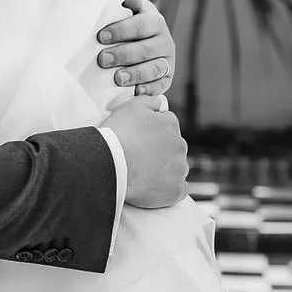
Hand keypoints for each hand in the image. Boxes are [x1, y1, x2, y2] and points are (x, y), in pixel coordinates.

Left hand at [96, 0, 173, 96]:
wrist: (146, 44)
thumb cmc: (131, 28)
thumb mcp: (132, 13)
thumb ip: (130, 6)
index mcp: (155, 22)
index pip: (140, 25)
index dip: (121, 30)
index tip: (101, 36)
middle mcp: (165, 41)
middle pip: (146, 49)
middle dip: (123, 54)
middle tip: (103, 59)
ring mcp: (167, 61)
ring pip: (154, 69)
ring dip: (136, 74)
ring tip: (118, 78)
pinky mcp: (167, 79)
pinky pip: (161, 86)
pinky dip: (150, 89)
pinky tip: (136, 92)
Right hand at [104, 94, 187, 208]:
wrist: (111, 164)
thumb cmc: (119, 135)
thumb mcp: (132, 106)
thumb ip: (150, 100)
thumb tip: (160, 103)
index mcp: (171, 125)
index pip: (167, 126)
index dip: (152, 133)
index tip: (140, 140)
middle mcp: (180, 146)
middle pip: (173, 148)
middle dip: (161, 152)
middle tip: (140, 158)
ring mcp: (179, 170)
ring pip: (177, 169)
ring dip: (165, 170)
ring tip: (144, 174)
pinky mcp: (176, 191)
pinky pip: (179, 190)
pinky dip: (169, 189)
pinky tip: (156, 188)